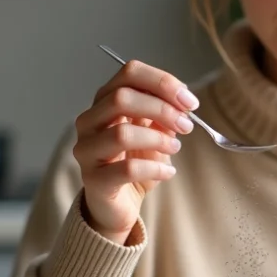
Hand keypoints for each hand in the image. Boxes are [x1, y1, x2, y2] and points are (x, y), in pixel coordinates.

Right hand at [73, 58, 198, 243]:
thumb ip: (164, 114)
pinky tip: (168, 172)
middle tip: (186, 125)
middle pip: (122, 98)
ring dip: (158, 139)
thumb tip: (183, 102)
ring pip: (122, 134)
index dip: (162, 82)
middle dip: (162, 109)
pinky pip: (127, 169)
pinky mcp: (94, 180)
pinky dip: (155, 168)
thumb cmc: (134, 161)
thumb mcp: (154, 132)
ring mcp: (87, 150)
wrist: (118, 203)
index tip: (189, 101)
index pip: (129, 73)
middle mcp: (89, 121)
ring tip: (175, 147)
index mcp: (105, 101)